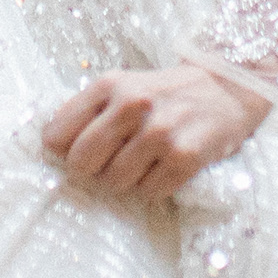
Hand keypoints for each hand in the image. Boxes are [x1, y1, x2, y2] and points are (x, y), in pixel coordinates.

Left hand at [40, 63, 266, 199]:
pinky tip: (166, 167)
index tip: (81, 152)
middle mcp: (133, 104)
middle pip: (81, 163)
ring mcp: (160, 131)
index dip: (65, 151)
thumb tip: (50, 148)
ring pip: (114, 182)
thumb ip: (87, 112)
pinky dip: (154, 187)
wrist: (226, 87)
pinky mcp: (186, 155)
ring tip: (144, 162)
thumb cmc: (163, 94)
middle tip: (111, 163)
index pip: (56, 135)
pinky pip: (149, 192)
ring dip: (126, 181)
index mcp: (109, 85)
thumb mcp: (122, 87)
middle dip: (92, 170)